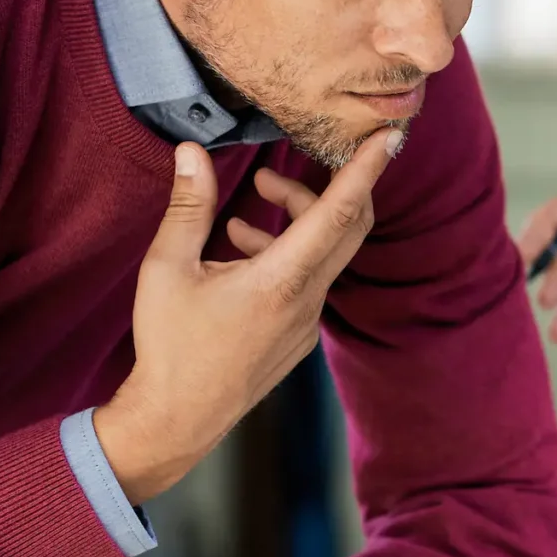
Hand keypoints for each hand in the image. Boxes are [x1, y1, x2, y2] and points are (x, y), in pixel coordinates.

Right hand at [96, 135, 401, 503]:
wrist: (177, 420)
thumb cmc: (170, 345)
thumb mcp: (168, 268)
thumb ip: (189, 206)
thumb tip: (191, 151)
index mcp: (281, 280)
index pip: (339, 212)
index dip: (366, 169)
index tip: (389, 136)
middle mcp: (307, 301)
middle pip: (347, 228)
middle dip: (319, 189)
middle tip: (273, 177)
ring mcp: (308, 323)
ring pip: (324, 255)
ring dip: (293, 225)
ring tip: (237, 220)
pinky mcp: (299, 338)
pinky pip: (310, 283)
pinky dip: (287, 256)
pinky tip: (240, 254)